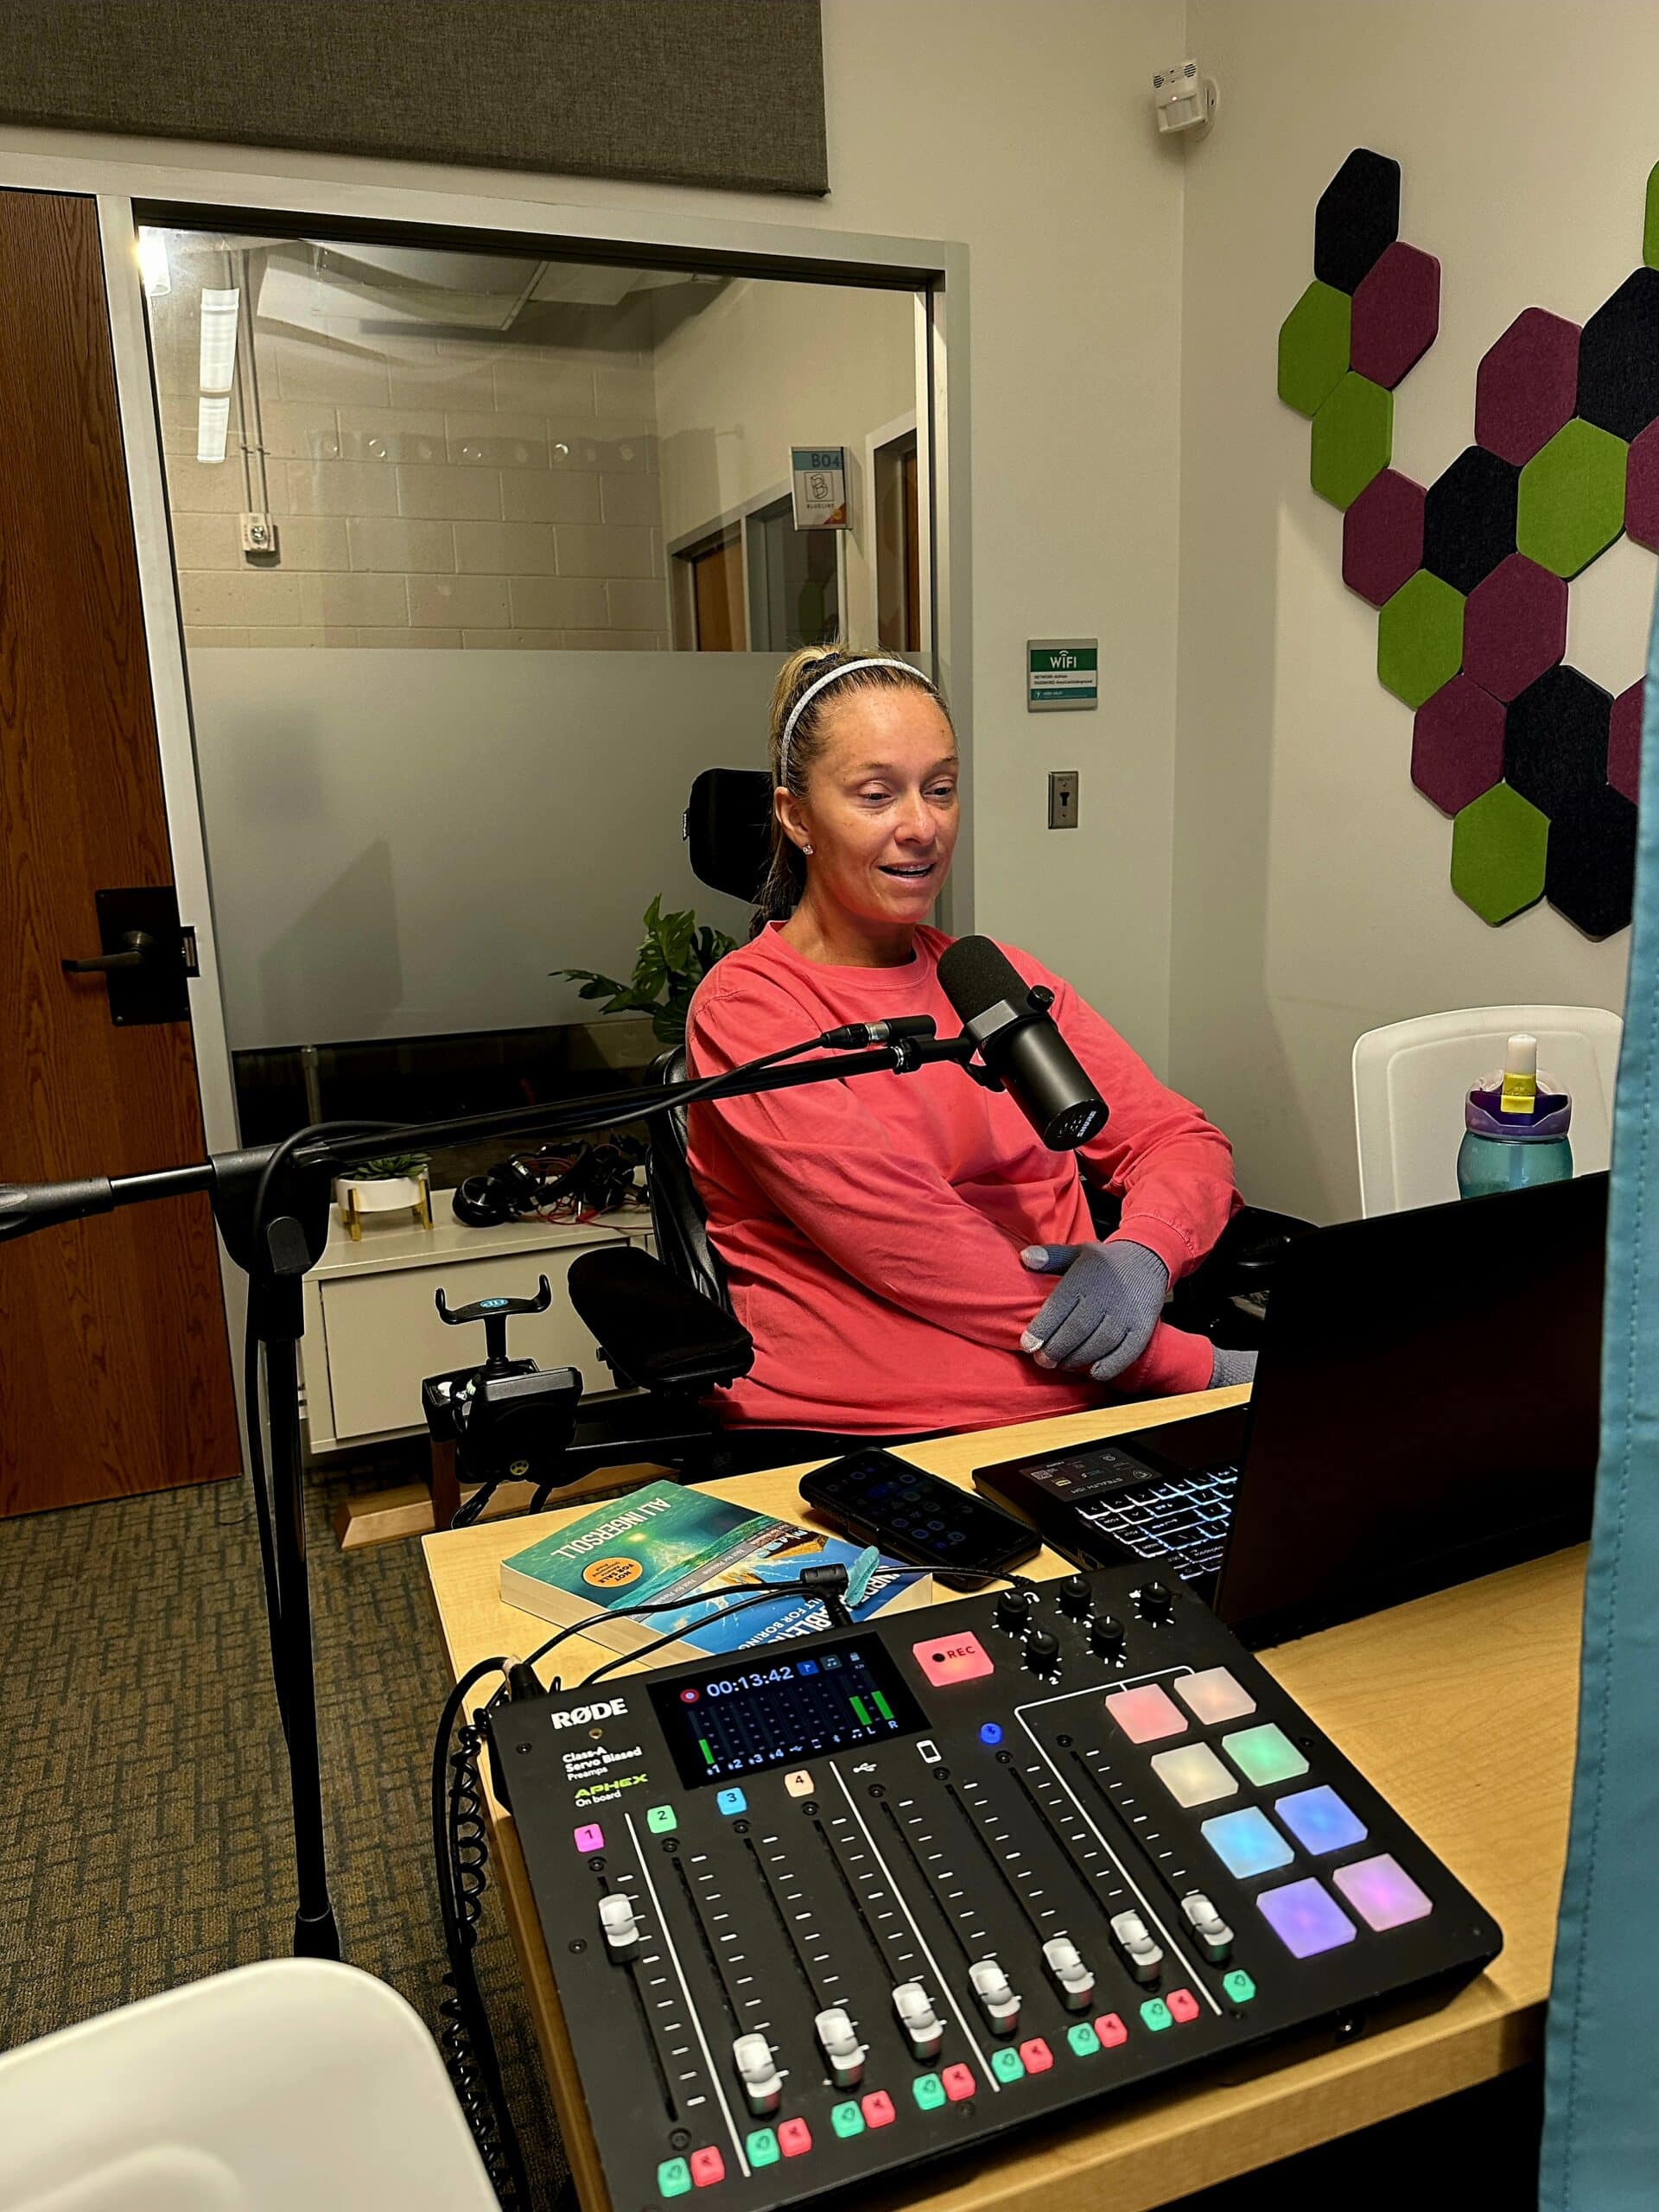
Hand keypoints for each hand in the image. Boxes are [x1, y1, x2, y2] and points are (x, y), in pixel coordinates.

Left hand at [1019, 1239, 1169, 1380]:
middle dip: (1056, 1350)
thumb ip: (1051, 1257)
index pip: (1058, 1307)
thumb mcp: (1077, 1253)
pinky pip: (1125, 1354)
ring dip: (1077, 1360)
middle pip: (1076, 1330)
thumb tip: (1026, 1257)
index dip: (1041, 1330)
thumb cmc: (1103, 1262)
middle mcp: (1105, 1296)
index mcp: (1084, 1278)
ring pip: (1098, 1345)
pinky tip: (1093, 1372)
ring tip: (1063, 1365)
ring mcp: (1126, 1314)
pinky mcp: (1142, 1328)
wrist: (1146, 1260)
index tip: (1027, 1345)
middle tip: (1042, 1361)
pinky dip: (1108, 1367)